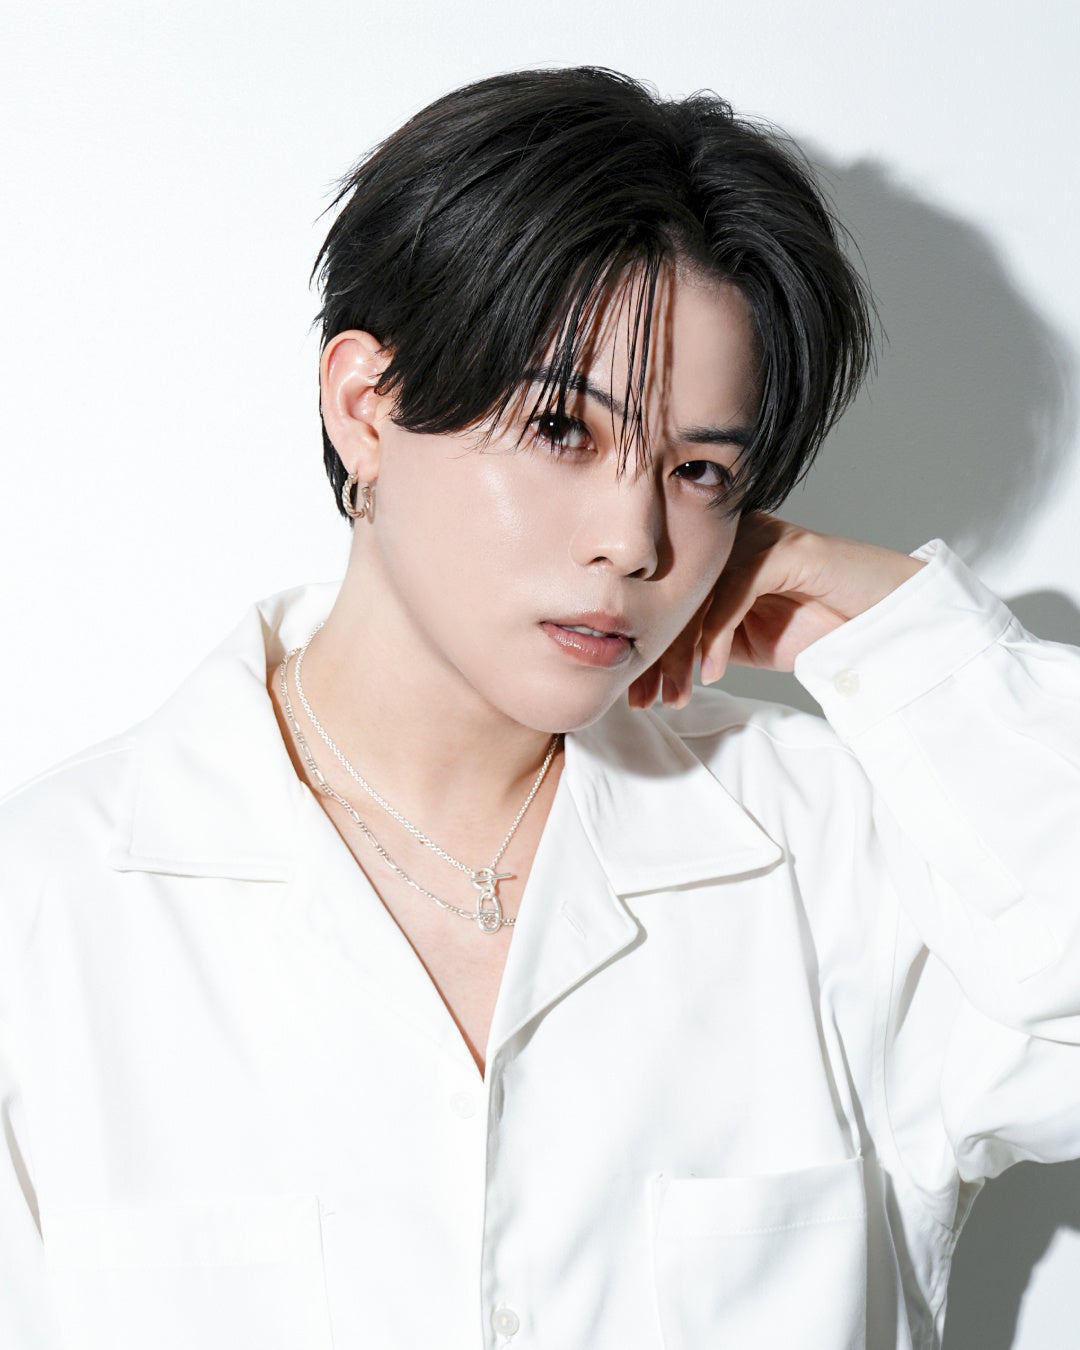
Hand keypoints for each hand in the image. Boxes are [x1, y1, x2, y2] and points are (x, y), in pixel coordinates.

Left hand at [627, 513, 926, 709]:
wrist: (887, 624)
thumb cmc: (818, 629)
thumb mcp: (746, 642)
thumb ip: (703, 641)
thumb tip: (643, 671)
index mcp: (715, 555)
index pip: (665, 601)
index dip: (646, 651)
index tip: (633, 697)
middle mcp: (731, 538)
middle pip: (674, 596)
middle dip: (655, 656)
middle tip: (644, 702)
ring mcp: (758, 537)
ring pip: (699, 594)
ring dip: (681, 653)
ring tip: (677, 695)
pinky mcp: (785, 548)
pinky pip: (735, 591)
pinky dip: (718, 636)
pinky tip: (715, 672)